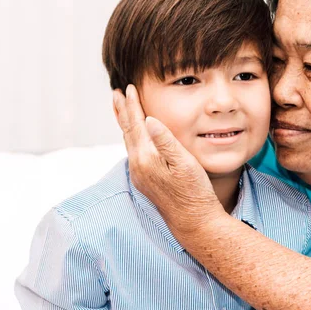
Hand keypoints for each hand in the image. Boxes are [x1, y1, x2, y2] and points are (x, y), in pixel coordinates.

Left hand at [113, 85, 223, 233]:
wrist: (194, 221)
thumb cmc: (194, 191)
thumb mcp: (184, 162)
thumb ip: (165, 140)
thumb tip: (148, 118)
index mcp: (145, 157)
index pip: (135, 124)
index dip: (133, 105)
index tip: (128, 87)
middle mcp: (137, 166)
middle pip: (127, 131)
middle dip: (122, 111)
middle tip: (116, 93)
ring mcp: (139, 175)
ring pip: (129, 142)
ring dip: (125, 124)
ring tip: (122, 111)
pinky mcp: (144, 181)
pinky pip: (134, 152)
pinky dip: (132, 137)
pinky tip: (136, 138)